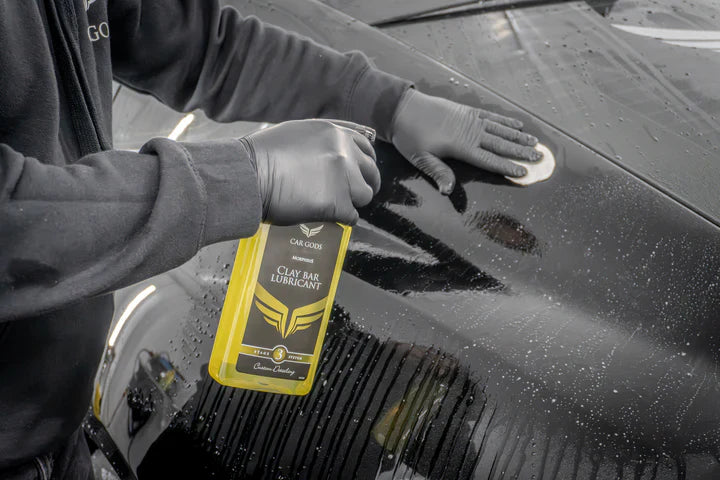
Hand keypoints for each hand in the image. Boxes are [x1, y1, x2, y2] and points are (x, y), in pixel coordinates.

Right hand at [244, 119, 379, 225]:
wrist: (248, 177)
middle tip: (353, 195)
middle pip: (370, 172)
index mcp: (335, 133)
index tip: (360, 173)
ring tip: (334, 206)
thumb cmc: (261, 157)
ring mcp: (343, 178)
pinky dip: (341, 220)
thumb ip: (323, 140)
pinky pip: (351, 216)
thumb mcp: (297, 133)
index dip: (363, 163)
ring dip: (352, 202)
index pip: (366, 148)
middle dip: (364, 183)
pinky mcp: (338, 203)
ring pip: (364, 195)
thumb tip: (338, 150)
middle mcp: (344, 152)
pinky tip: (327, 218)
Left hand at [391, 89, 540, 193]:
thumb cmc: (409, 136)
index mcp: (460, 146)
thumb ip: (438, 173)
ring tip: (535, 143)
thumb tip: (449, 191)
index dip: (506, 166)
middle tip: (539, 157)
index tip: (523, 172)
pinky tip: (516, 125)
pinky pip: (491, 116)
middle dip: (520, 152)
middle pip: (500, 144)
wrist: (402, 108)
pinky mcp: (467, 110)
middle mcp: (469, 131)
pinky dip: (505, 121)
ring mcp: (470, 119)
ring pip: (499, 129)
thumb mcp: (420, 158)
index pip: (488, 159)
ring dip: (518, 137)